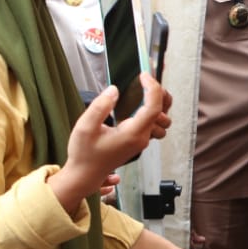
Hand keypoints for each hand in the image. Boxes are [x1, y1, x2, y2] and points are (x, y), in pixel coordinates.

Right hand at [49, 73, 169, 215]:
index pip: (153, 107)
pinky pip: (154, 123)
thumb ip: (100, 106)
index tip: (143, 74)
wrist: (86, 174)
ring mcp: (142, 140)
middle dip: (159, 92)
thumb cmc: (84, 153)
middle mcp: (142, 138)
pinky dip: (153, 110)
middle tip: (145, 79)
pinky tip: (140, 102)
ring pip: (163, 119)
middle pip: (163, 112)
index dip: (152, 88)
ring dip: (159, 102)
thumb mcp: (85, 127)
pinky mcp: (139, 141)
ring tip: (146, 89)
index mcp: (132, 134)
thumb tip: (115, 90)